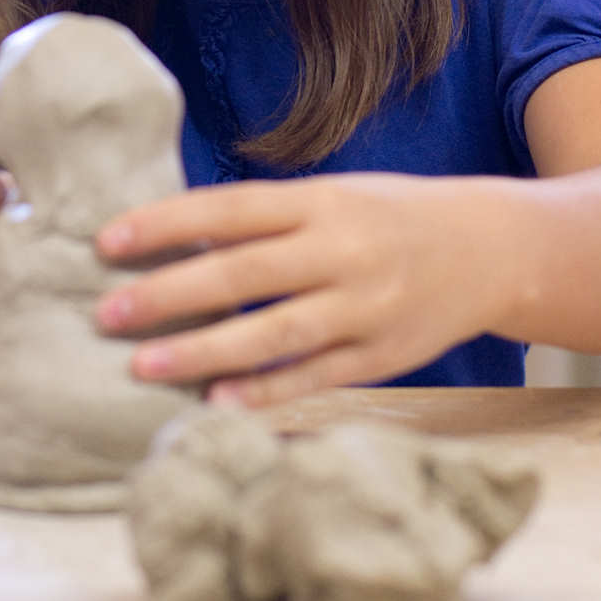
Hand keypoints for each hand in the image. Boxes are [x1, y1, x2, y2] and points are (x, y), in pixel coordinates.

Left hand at [94, 173, 527, 408]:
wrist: (493, 248)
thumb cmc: (391, 218)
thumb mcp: (334, 196)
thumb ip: (266, 221)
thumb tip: (173, 243)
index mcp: (323, 201)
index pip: (231, 209)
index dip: (167, 225)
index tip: (107, 242)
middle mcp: (343, 250)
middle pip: (244, 274)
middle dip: (170, 295)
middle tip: (107, 314)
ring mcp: (365, 306)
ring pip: (275, 333)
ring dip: (205, 353)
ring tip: (144, 365)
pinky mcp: (383, 356)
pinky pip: (316, 378)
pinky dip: (266, 393)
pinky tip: (217, 404)